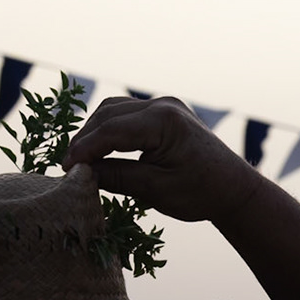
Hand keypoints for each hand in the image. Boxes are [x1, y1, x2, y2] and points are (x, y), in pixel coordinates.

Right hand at [64, 95, 261, 221]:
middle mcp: (164, 106)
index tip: (65, 169)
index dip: (84, 149)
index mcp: (165, 122)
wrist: (234, 189)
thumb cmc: (202, 193)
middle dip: (85, 140)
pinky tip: (98, 150)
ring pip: (114, 111)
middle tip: (68, 168)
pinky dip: (109, 130)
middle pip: (109, 115)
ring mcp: (165, 106)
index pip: (111, 130)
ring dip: (94, 133)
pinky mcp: (164, 113)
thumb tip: (81, 172)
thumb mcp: (156, 190)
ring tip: (80, 160)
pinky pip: (127, 115)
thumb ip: (117, 177)